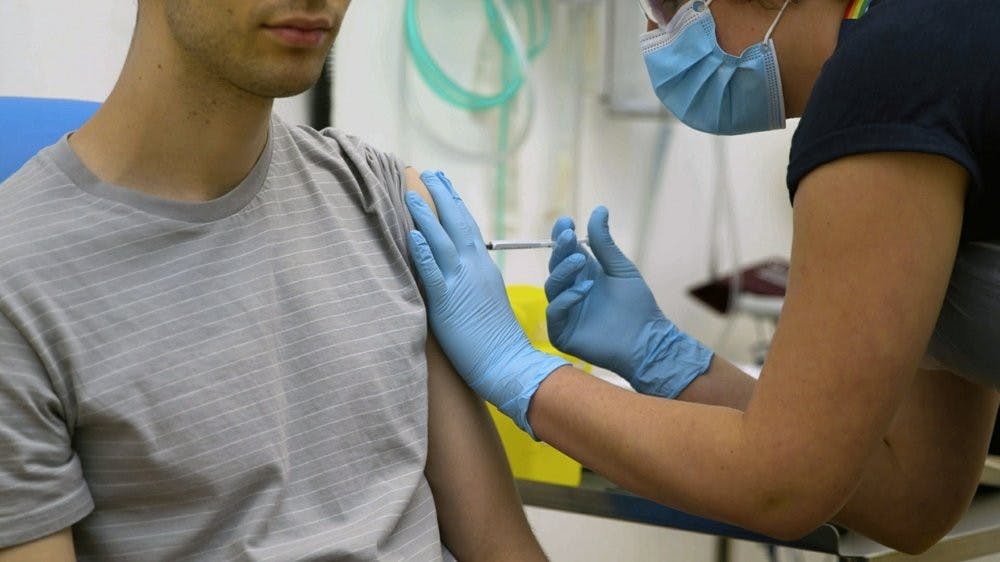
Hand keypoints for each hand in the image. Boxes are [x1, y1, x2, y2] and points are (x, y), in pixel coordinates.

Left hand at [405, 171, 567, 436]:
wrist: (509, 363)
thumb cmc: (496, 340)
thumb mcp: (486, 300)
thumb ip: (470, 282)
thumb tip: (454, 273)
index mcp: (484, 267)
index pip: (468, 227)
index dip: (455, 205)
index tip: (444, 184)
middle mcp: (475, 268)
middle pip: (457, 223)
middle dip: (442, 196)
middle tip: (430, 173)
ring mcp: (462, 283)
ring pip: (442, 240)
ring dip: (425, 215)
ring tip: (410, 194)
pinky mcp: (448, 302)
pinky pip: (433, 272)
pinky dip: (423, 251)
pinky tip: (412, 235)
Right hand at [544, 206, 712, 397]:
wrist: (647, 340)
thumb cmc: (637, 306)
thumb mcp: (620, 268)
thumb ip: (604, 243)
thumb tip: (599, 209)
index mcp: (583, 275)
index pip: (565, 253)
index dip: (561, 237)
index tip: (565, 221)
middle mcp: (570, 291)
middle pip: (555, 267)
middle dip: (560, 250)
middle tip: (568, 236)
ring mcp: (565, 312)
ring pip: (552, 287)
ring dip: (564, 272)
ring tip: (582, 262)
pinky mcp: (562, 333)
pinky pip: (555, 311)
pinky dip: (567, 298)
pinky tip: (584, 289)